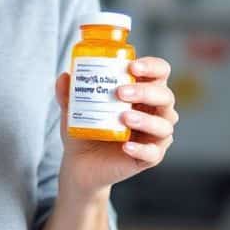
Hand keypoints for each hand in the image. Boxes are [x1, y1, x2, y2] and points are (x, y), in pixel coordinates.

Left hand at [54, 57, 177, 197]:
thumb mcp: (74, 108)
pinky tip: (125, 146)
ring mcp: (154, 135)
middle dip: (146, 92)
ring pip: (164, 125)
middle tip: (121, 92)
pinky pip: (153, 153)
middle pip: (165, 96)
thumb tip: (64, 77)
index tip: (132, 66)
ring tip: (124, 117)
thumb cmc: (86, 127)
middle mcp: (155, 111)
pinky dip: (141, 149)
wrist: (80, 163)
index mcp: (142, 92)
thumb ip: (69, 93)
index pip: (160, 72)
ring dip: (146, 120)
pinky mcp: (149, 157)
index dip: (152, 67)